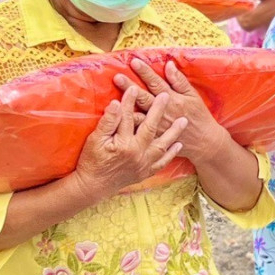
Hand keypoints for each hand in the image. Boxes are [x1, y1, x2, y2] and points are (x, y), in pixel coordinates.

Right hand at [73, 95, 188, 200]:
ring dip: (173, 133)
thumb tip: (116, 104)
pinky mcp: (146, 171)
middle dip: (158, 111)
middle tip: (165, 96)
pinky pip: (162, 162)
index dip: (130, 101)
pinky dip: (171, 153)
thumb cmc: (92, 161)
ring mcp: (143, 163)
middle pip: (150, 127)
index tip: (135, 87)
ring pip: (162, 145)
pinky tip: (178, 144)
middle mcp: (137, 153)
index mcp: (124, 143)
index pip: (128, 117)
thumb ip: (108, 122)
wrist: (93, 187)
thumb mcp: (95, 140)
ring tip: (183, 121)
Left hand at [117, 58, 228, 164]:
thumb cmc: (198, 115)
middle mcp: (164, 112)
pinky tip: (117, 122)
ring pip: (138, 116)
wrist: (203, 142)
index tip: (134, 62)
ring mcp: (158, 126)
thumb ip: (179, 81)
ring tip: (113, 101)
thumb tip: (168, 65)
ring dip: (126, 108)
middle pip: (144, 98)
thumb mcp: (193, 96)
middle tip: (117, 77)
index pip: (156, 83)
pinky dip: (128, 127)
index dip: (145, 72)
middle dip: (130, 87)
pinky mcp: (154, 138)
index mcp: (173, 99)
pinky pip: (139, 132)